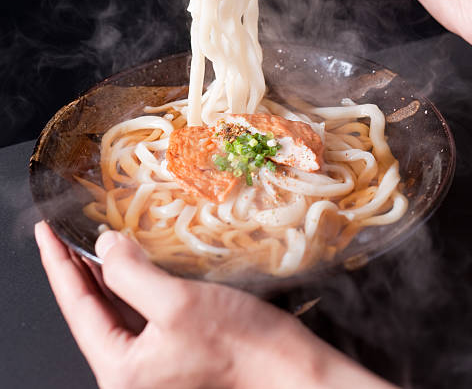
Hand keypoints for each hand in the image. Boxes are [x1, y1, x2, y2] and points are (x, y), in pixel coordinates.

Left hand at [35, 221, 396, 388]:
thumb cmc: (242, 347)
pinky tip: (130, 265)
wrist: (291, 375)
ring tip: (88, 244)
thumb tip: (104, 247)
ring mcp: (153, 365)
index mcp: (121, 369)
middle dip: (76, 270)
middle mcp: (131, 373)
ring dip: (102, 276)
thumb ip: (130, 274)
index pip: (75, 307)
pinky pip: (139, 315)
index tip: (45, 234)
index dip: (57, 265)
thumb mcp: (177, 305)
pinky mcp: (174, 353)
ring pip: (114, 312)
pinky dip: (130, 286)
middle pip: (91, 311)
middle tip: (61, 234)